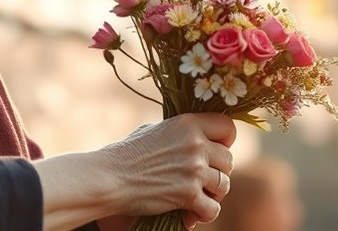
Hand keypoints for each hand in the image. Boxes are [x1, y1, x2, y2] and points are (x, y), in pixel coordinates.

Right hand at [100, 113, 235, 225]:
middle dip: (218, 172)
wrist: (110, 177)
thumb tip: (198, 136)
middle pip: (228, 160)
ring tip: (198, 195)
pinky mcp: (188, 194)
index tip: (216, 150)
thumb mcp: (153, 130)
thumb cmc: (127, 154)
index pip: (228, 128)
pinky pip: (213, 208)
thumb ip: (179, 132)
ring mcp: (193, 170)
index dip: (226, 141)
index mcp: (188, 123)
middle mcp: (195, 144)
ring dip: (213, 194)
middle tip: (202, 179)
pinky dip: (204, 213)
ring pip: (224, 185)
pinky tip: (192, 212)